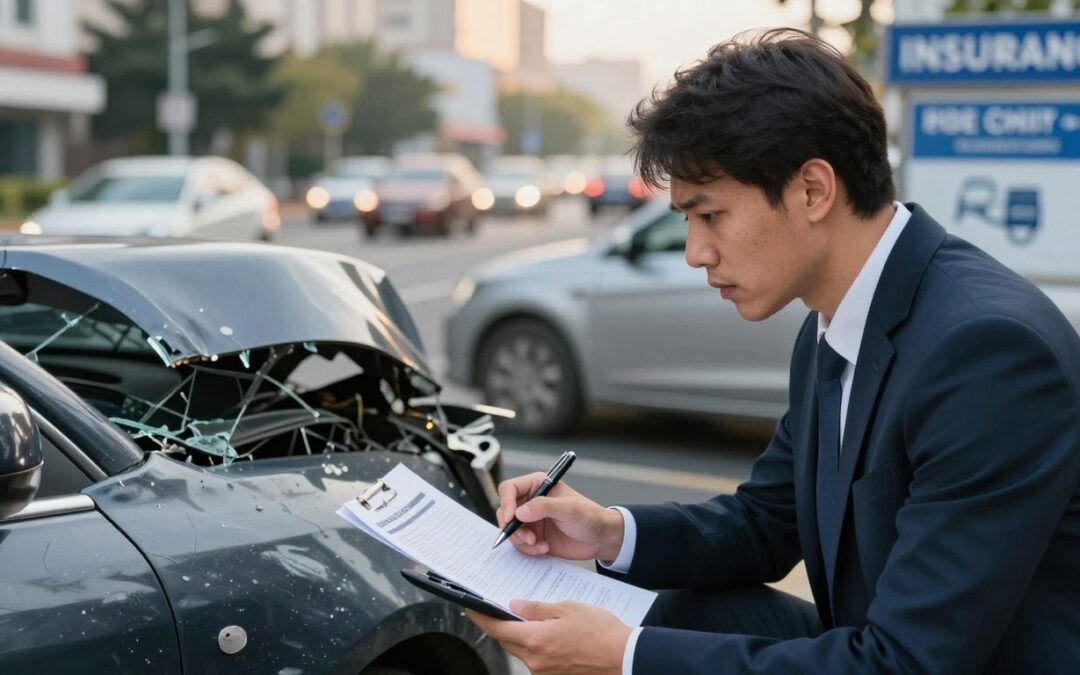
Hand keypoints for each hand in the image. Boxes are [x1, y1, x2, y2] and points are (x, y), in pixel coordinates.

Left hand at [468, 600, 631, 674]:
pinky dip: (537, 648)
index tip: (472, 609)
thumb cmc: (602, 632)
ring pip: (522, 652)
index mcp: (536, 640)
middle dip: (503, 627)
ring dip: (522, 638)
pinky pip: (537, 661)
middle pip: (507, 642)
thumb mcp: (568, 609)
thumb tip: (515, 606)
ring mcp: (545, 673)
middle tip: (504, 610)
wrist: (626, 659)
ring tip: (536, 621)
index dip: (481, 618)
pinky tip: (552, 637)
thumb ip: (538, 608)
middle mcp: (536, 661)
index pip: (497, 629)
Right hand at [497, 472, 624, 560]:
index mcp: (537, 485)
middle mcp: (531, 502)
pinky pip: (519, 544)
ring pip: (510, 530)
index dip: (506, 502)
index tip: (512, 517)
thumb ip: (544, 507)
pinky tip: (544, 548)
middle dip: (513, 527)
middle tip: (528, 538)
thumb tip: (519, 512)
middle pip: (505, 511)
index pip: (509, 488)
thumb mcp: (569, 509)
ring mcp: (531, 520)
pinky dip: (528, 549)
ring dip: (521, 541)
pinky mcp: (534, 537)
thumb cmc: (590, 516)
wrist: (601, 539)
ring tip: (539, 545)